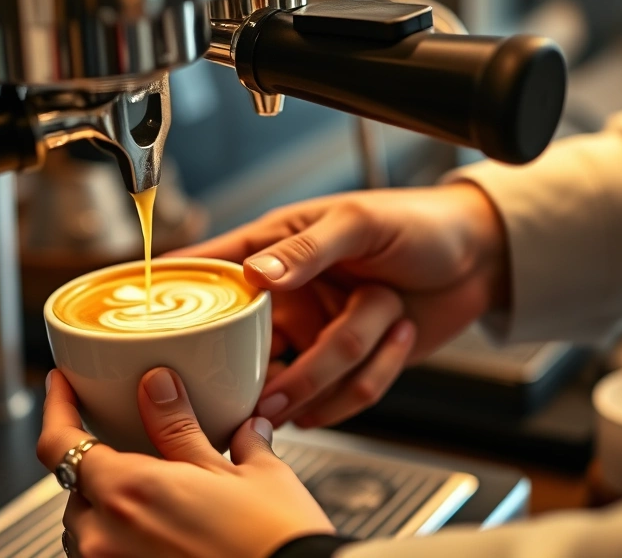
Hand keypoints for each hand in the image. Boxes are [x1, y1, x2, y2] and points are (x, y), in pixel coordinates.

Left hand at [37, 368, 333, 557]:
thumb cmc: (278, 542)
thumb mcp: (236, 470)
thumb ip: (183, 427)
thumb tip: (160, 386)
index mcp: (128, 493)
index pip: (58, 442)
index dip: (55, 407)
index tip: (62, 386)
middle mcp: (105, 539)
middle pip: (75, 489)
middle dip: (101, 468)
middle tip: (137, 453)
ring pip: (87, 531)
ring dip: (111, 510)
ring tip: (160, 503)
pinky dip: (125, 542)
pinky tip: (167, 535)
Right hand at [169, 183, 507, 427]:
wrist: (482, 259)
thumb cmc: (419, 222)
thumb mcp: (360, 222)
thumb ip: (307, 249)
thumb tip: (256, 274)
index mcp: (274, 250)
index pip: (207, 272)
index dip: (172, 296)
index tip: (139, 319)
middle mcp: (287, 298)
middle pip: (243, 349)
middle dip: (262, 375)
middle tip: (261, 397)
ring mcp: (314, 336)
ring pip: (298, 380)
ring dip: (338, 370)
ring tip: (374, 333)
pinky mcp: (346, 367)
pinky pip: (342, 397)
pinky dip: (372, 379)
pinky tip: (397, 338)